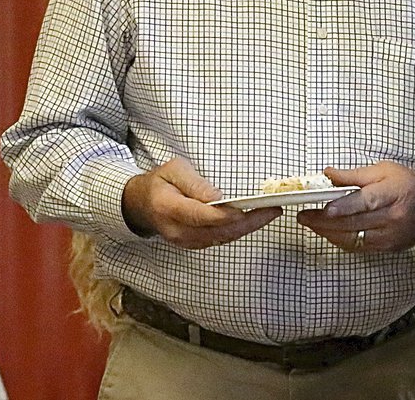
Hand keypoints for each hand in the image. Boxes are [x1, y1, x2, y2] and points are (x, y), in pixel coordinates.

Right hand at [121, 156, 279, 248]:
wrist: (141, 204)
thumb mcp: (174, 170)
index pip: (201, 216)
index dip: (226, 215)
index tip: (247, 208)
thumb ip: (196, 184)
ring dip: (248, 227)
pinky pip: (219, 240)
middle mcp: (177, 230)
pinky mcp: (193, 244)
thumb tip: (218, 197)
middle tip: (273, 209)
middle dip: (248, 222)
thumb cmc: (160, 182)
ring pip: (222, 238)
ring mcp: (184, 241)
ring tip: (271, 213)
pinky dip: (239, 231)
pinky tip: (255, 220)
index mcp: (169, 208)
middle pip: (217, 231)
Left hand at [296, 162, 414, 252]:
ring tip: (308, 222)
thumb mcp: (388, 170)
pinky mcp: (386, 248)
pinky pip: (357, 246)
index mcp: (395, 193)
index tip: (324, 208)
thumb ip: (356, 175)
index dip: (344, 206)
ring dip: (327, 232)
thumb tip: (328, 174)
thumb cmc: (413, 186)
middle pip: (354, 222)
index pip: (366, 201)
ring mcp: (390, 236)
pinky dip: (339, 239)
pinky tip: (326, 231)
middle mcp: (393, 217)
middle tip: (302, 214)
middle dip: (324, 221)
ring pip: (352, 238)